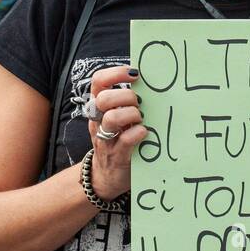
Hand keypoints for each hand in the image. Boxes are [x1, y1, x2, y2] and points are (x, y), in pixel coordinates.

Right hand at [85, 65, 146, 200]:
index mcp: (99, 107)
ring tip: (141, 120)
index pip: (98, 81)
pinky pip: (125, 140)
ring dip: (131, 115)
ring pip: (111, 118)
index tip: (135, 74)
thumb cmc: (118, 140)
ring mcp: (106, 139)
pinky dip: (138, 133)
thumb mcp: (118, 119)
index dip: (115, 73)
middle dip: (125, 97)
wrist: (107, 176)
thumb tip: (151, 82)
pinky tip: (145, 132)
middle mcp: (98, 121)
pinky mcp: (117, 156)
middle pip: (104, 98)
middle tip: (139, 104)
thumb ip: (128, 102)